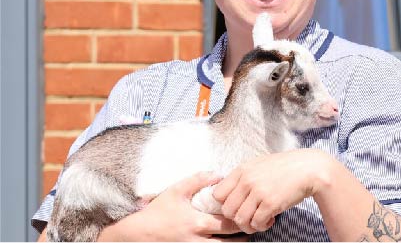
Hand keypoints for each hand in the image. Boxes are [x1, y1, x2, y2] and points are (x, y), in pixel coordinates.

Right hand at [98, 172, 242, 241]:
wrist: (137, 234)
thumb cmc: (158, 211)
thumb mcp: (177, 190)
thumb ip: (198, 180)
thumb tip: (219, 174)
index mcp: (197, 223)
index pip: (228, 224)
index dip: (242, 219)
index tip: (250, 212)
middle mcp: (198, 241)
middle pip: (230, 242)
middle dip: (245, 234)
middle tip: (254, 225)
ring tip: (245, 236)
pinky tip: (229, 242)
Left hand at [213, 149, 333, 233]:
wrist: (308, 169)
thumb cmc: (284, 168)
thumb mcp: (259, 164)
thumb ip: (242, 176)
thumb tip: (228, 193)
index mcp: (242, 170)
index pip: (217, 194)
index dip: (225, 204)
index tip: (237, 206)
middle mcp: (247, 180)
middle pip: (227, 210)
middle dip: (237, 218)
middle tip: (249, 217)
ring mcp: (258, 191)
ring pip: (240, 220)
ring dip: (249, 225)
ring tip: (259, 220)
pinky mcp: (271, 203)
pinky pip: (256, 223)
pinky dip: (262, 226)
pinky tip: (271, 219)